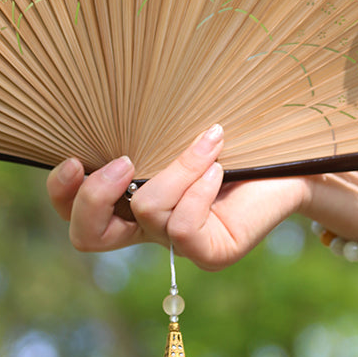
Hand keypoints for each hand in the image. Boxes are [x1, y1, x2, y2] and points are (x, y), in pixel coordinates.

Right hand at [47, 125, 357, 282]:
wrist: (296, 156)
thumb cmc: (233, 133)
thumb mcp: (174, 128)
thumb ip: (142, 130)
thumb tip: (101, 103)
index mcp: (131, 195)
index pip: (75, 210)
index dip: (61, 192)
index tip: (74, 158)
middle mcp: (147, 225)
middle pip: (86, 238)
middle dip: (93, 201)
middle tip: (123, 164)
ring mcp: (178, 245)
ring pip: (147, 212)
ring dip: (176, 170)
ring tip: (208, 145)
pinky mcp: (209, 252)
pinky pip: (181, 224)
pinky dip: (199, 186)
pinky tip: (222, 168)